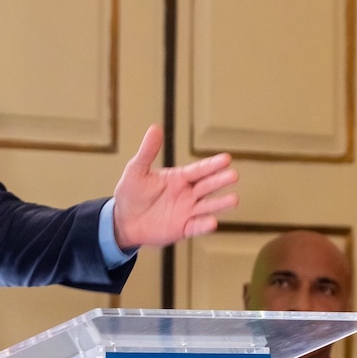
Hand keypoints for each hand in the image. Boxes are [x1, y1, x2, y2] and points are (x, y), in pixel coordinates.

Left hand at [112, 125, 237, 250]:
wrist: (123, 220)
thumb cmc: (131, 193)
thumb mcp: (137, 170)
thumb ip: (148, 151)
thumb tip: (155, 128)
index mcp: (180, 178)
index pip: (200, 170)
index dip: (212, 165)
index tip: (226, 158)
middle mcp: (188, 194)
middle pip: (207, 186)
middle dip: (220, 181)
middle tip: (233, 175)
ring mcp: (187, 211)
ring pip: (207, 206)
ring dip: (220, 204)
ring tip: (233, 200)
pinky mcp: (182, 228)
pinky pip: (196, 227)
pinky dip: (204, 225)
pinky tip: (212, 222)